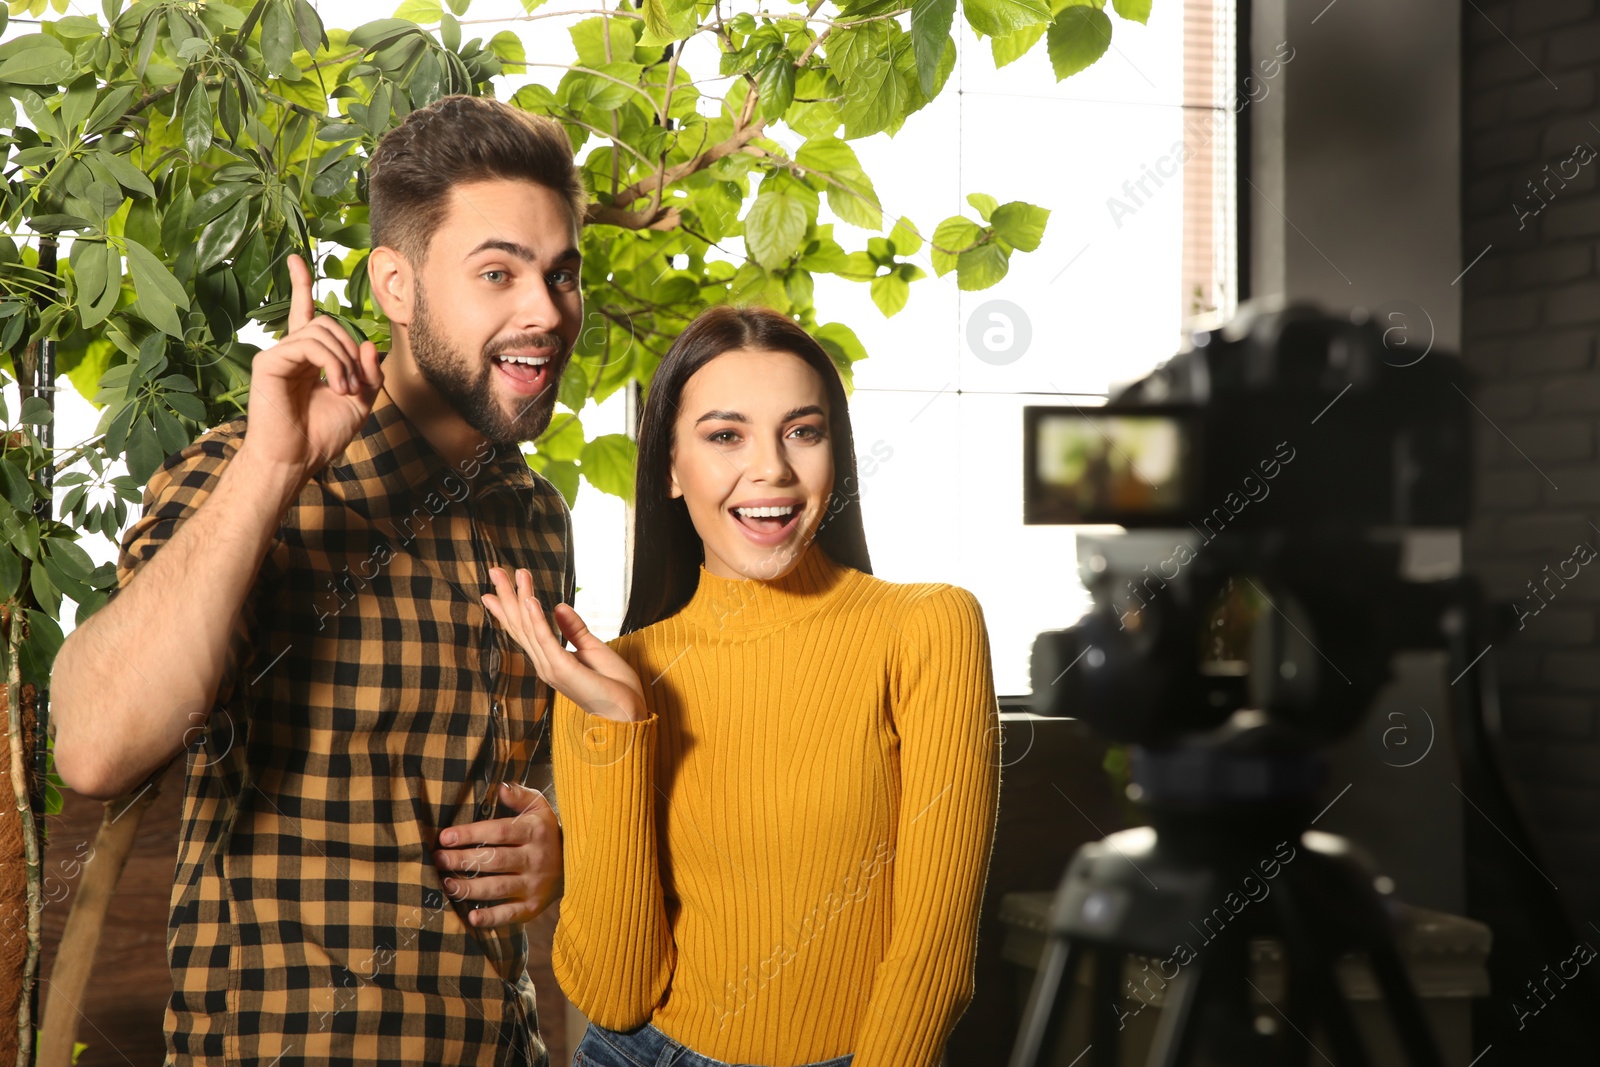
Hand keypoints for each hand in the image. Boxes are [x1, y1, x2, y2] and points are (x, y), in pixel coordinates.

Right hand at [240, 254, 382, 477]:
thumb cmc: (322, 435)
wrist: (297, 459)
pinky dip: (331, 362)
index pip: (306, 314)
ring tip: (345, 389)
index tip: (296, 258)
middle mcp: (291, 352)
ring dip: (344, 359)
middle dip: (352, 349)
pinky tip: (335, 385)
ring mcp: (278, 355)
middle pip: (328, 323)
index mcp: (309, 358)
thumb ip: (369, 373)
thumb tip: (370, 343)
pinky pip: (308, 343)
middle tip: (355, 383)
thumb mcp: (360, 402)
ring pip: (322, 331)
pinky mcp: (269, 361)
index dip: (301, 286)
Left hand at [433, 783, 560, 927]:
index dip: (471, 834)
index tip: (445, 837)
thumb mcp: (540, 809)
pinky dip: (491, 918)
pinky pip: (511, 914)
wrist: (577, 864)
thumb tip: (500, 788)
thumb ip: (521, 796)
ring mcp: (534, 885)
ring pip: (498, 887)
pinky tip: (472, 917)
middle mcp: (536, 858)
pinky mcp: (533, 906)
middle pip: (494, 860)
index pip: (499, 832)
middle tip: (437, 859)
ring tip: (446, 884)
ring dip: (470, 888)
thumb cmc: (547, 832)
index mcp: (535, 832)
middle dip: (462, 860)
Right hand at [481, 567, 646, 722]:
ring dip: (521, 598)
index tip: (492, 590)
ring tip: (514, 575)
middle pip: (520, 625)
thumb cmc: (614, 687)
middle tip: (495, 570)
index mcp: (550, 660)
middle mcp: (545, 664)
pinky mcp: (564, 669)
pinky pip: (547, 640)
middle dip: (508, 596)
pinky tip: (530, 600)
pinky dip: (537, 619)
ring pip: (530, 627)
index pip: (524, 630)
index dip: (508, 609)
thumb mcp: (593, 649)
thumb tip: (559, 606)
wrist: (628, 714)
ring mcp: (551, 667)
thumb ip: (573, 629)